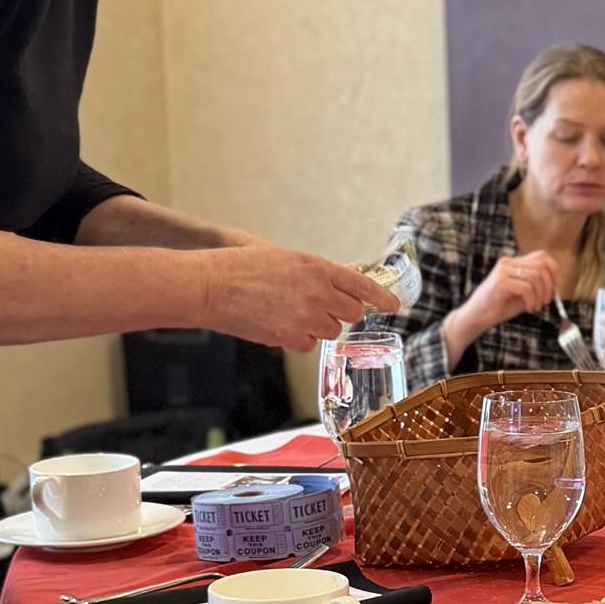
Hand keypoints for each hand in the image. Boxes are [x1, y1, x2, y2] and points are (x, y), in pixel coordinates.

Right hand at [198, 245, 396, 351]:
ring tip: (289, 313)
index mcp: (317, 267)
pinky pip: (309, 344)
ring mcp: (306, 316)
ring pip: (331, 330)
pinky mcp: (290, 337)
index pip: (361, 284)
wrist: (209, 286)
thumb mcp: (285, 258)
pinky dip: (298, 339)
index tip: (394, 306)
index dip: (381, 297)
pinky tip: (278, 324)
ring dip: (317, 326)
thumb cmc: (240, 267)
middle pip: (351, 313)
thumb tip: (334, 284)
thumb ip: (314, 272)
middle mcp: (318, 292)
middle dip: (340, 312)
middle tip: (320, 308)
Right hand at [455, 250, 561, 334]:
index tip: (557, 284)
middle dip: (549, 285)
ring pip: (535, 277)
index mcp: (514, 262)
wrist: (478, 316)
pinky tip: (529, 308)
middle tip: (546, 301)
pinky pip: (526, 287)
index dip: (554, 268)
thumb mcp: (524, 293)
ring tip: (535, 306)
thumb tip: (555, 285)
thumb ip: (537, 286)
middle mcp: (508, 262)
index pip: (541, 255)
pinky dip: (532, 300)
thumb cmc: (500, 306)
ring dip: (540, 295)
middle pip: (541, 265)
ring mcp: (503, 271)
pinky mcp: (500, 282)